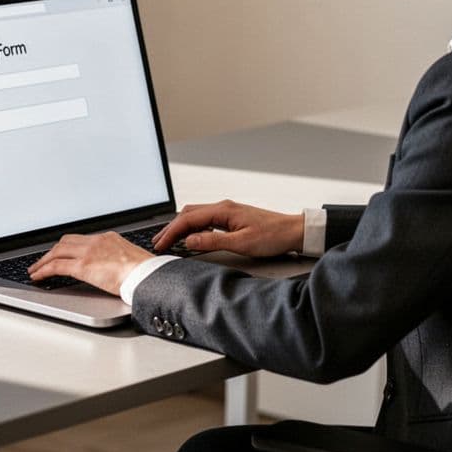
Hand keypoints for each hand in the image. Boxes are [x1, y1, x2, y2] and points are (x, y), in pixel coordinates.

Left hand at [27, 231, 152, 294]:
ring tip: (35, 270)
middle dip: (52, 252)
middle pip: (66, 242)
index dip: (67, 247)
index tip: (61, 253)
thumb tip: (116, 271)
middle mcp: (96, 241)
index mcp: (109, 238)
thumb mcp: (131, 260)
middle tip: (43, 261)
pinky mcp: (83, 266)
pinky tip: (38, 277)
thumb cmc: (145, 272)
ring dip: (43, 261)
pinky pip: (56, 266)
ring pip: (57, 251)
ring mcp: (88, 252)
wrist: (148, 275)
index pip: (81, 239)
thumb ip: (118, 261)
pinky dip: (44, 270)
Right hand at [152, 199, 303, 257]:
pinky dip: (193, 228)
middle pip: (188, 214)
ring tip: (169, 241)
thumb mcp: (241, 243)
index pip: (188, 219)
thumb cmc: (272, 236)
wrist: (293, 231)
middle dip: (171, 228)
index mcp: (223, 210)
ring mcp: (227, 211)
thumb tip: (189, 241)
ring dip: (181, 227)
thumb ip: (212, 241)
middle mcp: (223, 207)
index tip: (160, 245)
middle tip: (158, 243)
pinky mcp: (231, 218)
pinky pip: (205, 220)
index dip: (171, 232)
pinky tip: (191, 237)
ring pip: (196, 216)